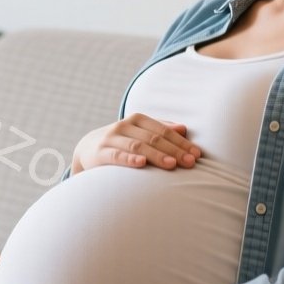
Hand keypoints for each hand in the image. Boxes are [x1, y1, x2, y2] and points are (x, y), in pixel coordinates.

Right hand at [69, 112, 201, 175]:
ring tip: (172, 165)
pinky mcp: (101, 152)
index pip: (164, 130)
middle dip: (174, 151)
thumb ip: (160, 129)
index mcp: (138, 119)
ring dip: (157, 155)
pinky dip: (129, 159)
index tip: (197, 155)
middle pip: (154, 138)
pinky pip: (117, 156)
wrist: (87, 149)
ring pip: (138, 146)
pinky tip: (141, 163)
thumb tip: (184, 128)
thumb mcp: (140, 133)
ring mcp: (111, 138)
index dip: (181, 142)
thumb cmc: (122, 142)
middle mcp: (124, 125)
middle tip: (190, 163)